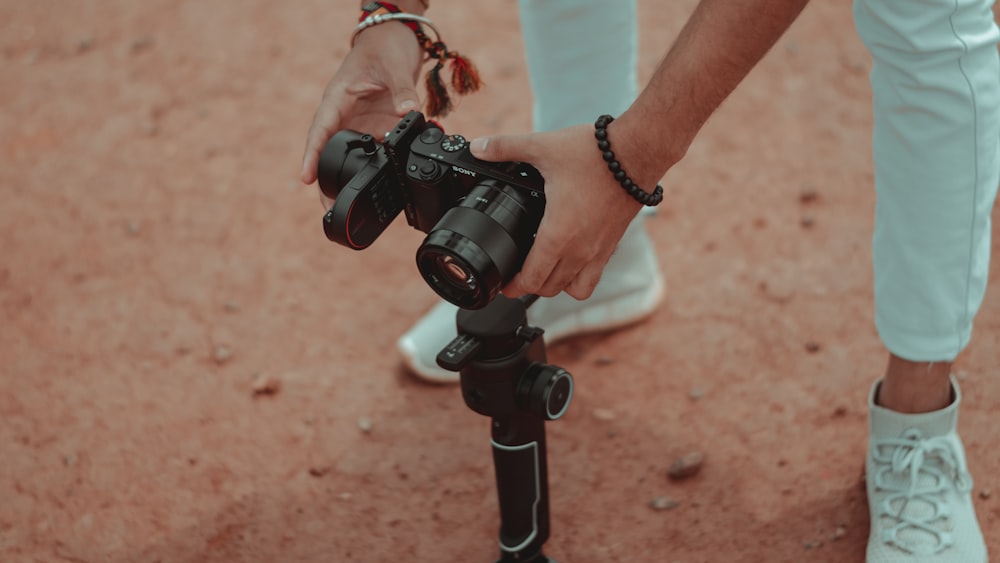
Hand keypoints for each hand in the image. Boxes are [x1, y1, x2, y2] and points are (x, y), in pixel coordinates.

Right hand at [300, 23, 423, 188]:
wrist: (397, 40)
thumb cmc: (384, 47)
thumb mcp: (393, 66)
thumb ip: (402, 89)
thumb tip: (408, 110)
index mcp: (337, 99)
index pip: (320, 131)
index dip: (312, 156)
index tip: (306, 178)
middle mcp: (346, 115)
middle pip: (333, 152)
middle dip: (329, 180)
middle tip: (327, 208)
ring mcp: (362, 123)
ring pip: (355, 156)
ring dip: (357, 178)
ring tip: (353, 203)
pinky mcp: (379, 126)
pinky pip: (380, 149)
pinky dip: (386, 164)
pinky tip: (392, 181)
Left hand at [470, 124, 647, 299]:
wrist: (638, 153)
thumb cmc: (595, 155)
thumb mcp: (543, 147)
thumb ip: (506, 147)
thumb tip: (479, 146)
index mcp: (559, 234)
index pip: (532, 280)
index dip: (513, 286)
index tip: (504, 283)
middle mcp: (580, 250)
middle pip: (550, 289)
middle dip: (530, 286)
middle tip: (517, 276)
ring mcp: (599, 251)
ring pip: (574, 289)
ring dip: (557, 285)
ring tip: (544, 271)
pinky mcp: (612, 244)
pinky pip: (594, 276)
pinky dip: (579, 277)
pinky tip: (570, 258)